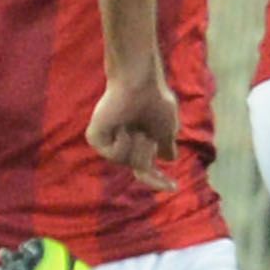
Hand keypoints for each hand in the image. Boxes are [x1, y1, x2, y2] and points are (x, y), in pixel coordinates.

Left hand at [83, 64, 177, 185]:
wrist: (139, 83)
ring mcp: (109, 141)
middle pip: (141, 168)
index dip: (159, 181)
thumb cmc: (154, 100)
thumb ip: (166, 144)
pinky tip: (122, 128)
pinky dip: (122, 143)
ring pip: (128, 163)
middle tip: (145, 134)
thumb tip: (169, 158)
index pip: (147, 170)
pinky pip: (113, 155)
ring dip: (138, 147)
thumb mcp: (167, 127)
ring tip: (134, 128)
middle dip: (147, 153)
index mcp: (139, 142)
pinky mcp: (96, 138)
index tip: (174, 187)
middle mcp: (124, 143)